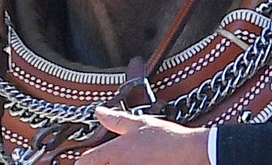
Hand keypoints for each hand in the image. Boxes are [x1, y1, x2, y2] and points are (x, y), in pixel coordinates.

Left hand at [75, 109, 210, 164]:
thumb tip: (99, 112)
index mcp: (115, 152)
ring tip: (127, 159)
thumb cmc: (167, 139)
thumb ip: (116, 119)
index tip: (86, 160)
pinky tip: (137, 162)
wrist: (188, 153)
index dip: (83, 161)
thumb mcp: (140, 123)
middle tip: (106, 158)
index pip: (85, 161)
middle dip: (99, 163)